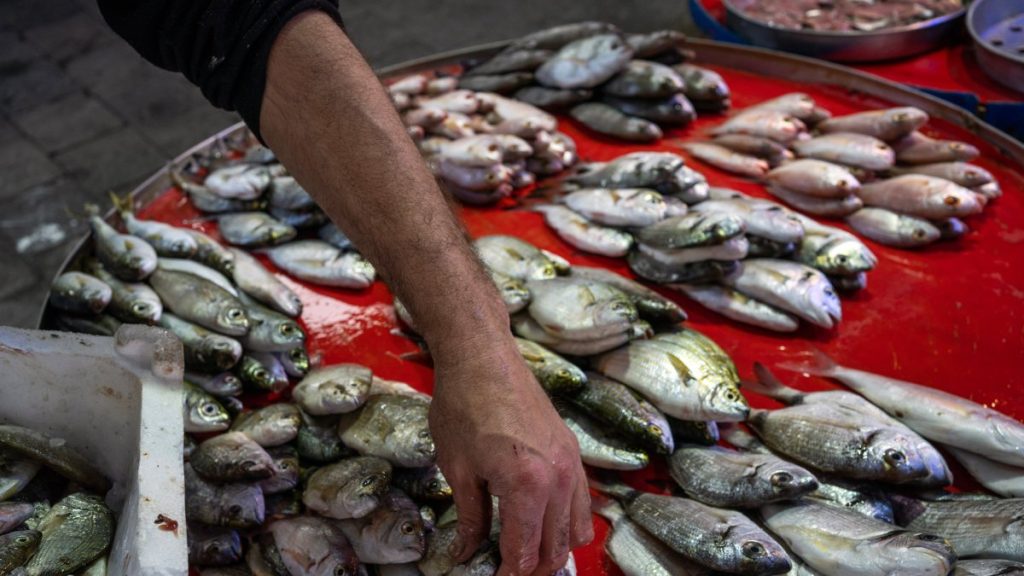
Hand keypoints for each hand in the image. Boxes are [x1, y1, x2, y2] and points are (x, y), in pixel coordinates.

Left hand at [429, 334, 593, 575]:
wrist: (483, 356)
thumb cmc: (462, 406)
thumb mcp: (458, 468)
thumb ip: (470, 518)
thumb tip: (467, 554)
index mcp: (526, 486)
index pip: (524, 552)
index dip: (508, 574)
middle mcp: (558, 478)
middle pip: (557, 549)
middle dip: (533, 569)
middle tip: (507, 571)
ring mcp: (571, 463)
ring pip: (576, 530)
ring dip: (553, 550)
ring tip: (524, 553)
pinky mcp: (572, 451)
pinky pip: (581, 502)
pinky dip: (565, 522)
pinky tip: (541, 522)